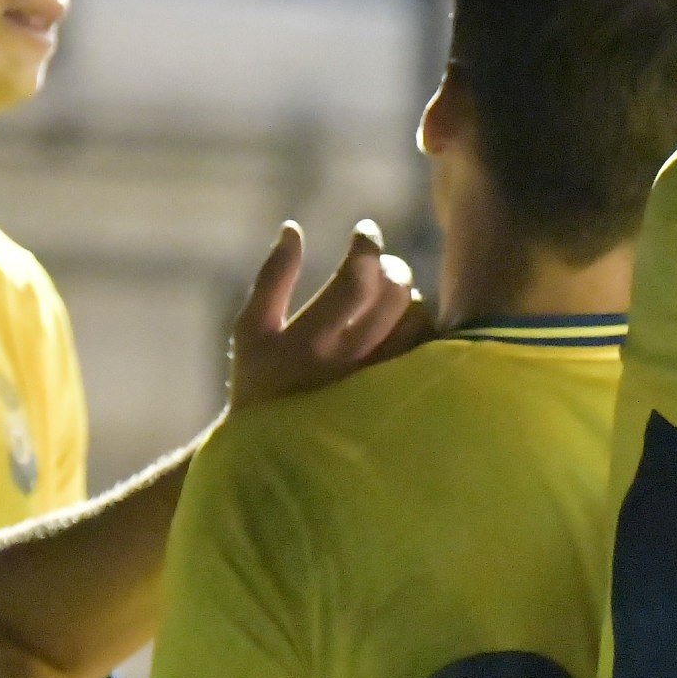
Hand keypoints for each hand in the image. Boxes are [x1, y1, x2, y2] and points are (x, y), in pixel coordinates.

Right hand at [228, 220, 422, 410]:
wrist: (277, 449)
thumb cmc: (259, 381)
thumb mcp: (252, 330)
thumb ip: (272, 277)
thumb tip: (292, 228)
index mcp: (309, 341)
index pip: (356, 281)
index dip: (366, 247)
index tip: (364, 231)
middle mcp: (349, 364)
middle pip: (395, 295)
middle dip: (391, 267)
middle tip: (380, 262)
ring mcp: (377, 382)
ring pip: (417, 320)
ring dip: (408, 295)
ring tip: (389, 294)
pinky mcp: (395, 397)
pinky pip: (424, 349)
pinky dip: (419, 326)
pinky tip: (401, 323)